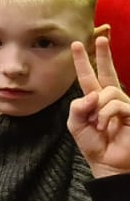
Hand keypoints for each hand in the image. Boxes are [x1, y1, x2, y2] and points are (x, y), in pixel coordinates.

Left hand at [70, 36, 129, 179]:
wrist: (108, 163)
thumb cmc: (94, 144)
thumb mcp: (76, 124)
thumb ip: (77, 107)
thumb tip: (92, 94)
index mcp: (95, 100)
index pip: (88, 77)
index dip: (83, 61)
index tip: (76, 44)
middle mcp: (111, 98)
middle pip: (107, 72)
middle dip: (103, 55)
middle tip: (102, 37)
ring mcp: (124, 104)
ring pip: (108, 92)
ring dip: (98, 110)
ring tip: (99, 125)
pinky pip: (116, 105)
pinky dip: (106, 116)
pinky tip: (107, 127)